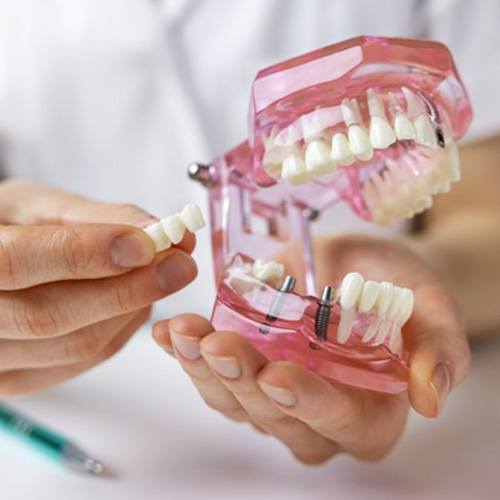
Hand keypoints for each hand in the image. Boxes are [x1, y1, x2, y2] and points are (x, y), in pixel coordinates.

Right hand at [0, 179, 196, 395]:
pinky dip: (123, 327)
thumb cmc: (6, 227)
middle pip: (50, 316)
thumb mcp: (33, 206)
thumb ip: (92, 216)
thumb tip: (155, 229)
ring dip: (132, 308)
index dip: (86, 254)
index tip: (147, 243)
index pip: (16, 262)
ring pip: (77, 344)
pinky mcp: (19, 380)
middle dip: (128, 288)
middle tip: (181, 264)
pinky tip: (137, 300)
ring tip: (161, 274)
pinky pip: (86, 359)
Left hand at [153, 235, 469, 463]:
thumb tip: (431, 398)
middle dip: (243, 381)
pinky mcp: (247, 372)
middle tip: (217, 344)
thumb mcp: (430, 307)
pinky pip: (213, 374)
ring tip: (184, 333)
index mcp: (370, 413)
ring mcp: (276, 398)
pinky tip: (172, 331)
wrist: (364, 268)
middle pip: (276, 416)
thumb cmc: (402, 288)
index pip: (341, 421)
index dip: (310, 404)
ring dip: (204, 369)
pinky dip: (188, 353)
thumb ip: (438, 349)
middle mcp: (318, 417)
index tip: (279, 376)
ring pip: (235, 401)